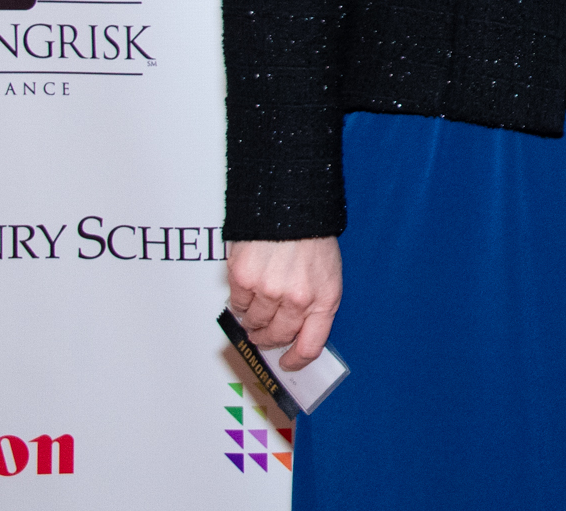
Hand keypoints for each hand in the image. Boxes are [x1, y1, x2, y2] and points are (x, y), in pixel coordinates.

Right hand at [226, 236, 343, 369]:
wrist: (291, 204)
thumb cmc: (312, 236)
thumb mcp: (327, 273)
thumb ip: (314, 302)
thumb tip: (295, 330)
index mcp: (324, 298)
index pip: (310, 346)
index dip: (295, 360)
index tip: (287, 362)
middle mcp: (298, 299)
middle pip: (276, 337)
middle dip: (268, 337)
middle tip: (263, 332)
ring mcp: (269, 291)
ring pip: (254, 322)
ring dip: (254, 318)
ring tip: (259, 301)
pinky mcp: (244, 280)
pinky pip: (238, 304)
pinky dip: (242, 300)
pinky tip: (250, 285)